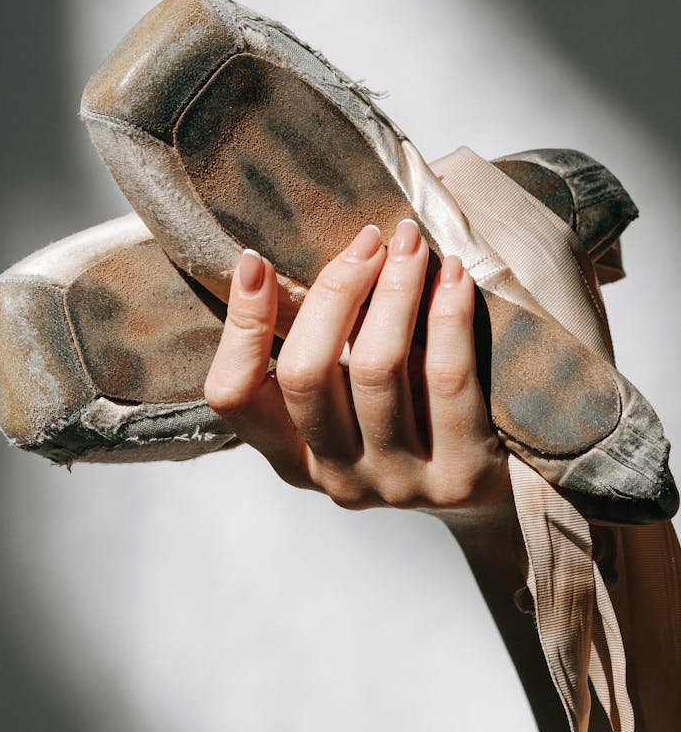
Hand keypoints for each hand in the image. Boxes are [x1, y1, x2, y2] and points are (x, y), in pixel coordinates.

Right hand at [204, 220, 510, 511]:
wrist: (498, 491)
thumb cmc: (411, 413)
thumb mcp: (351, 390)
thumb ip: (316, 341)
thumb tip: (273, 260)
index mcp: (291, 453)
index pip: (234, 394)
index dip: (240, 326)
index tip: (256, 261)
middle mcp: (335, 475)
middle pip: (306, 373)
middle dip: (334, 291)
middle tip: (367, 240)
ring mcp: (396, 482)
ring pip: (377, 369)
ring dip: (393, 290)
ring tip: (410, 242)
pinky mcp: (457, 476)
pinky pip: (445, 378)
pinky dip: (446, 315)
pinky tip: (454, 275)